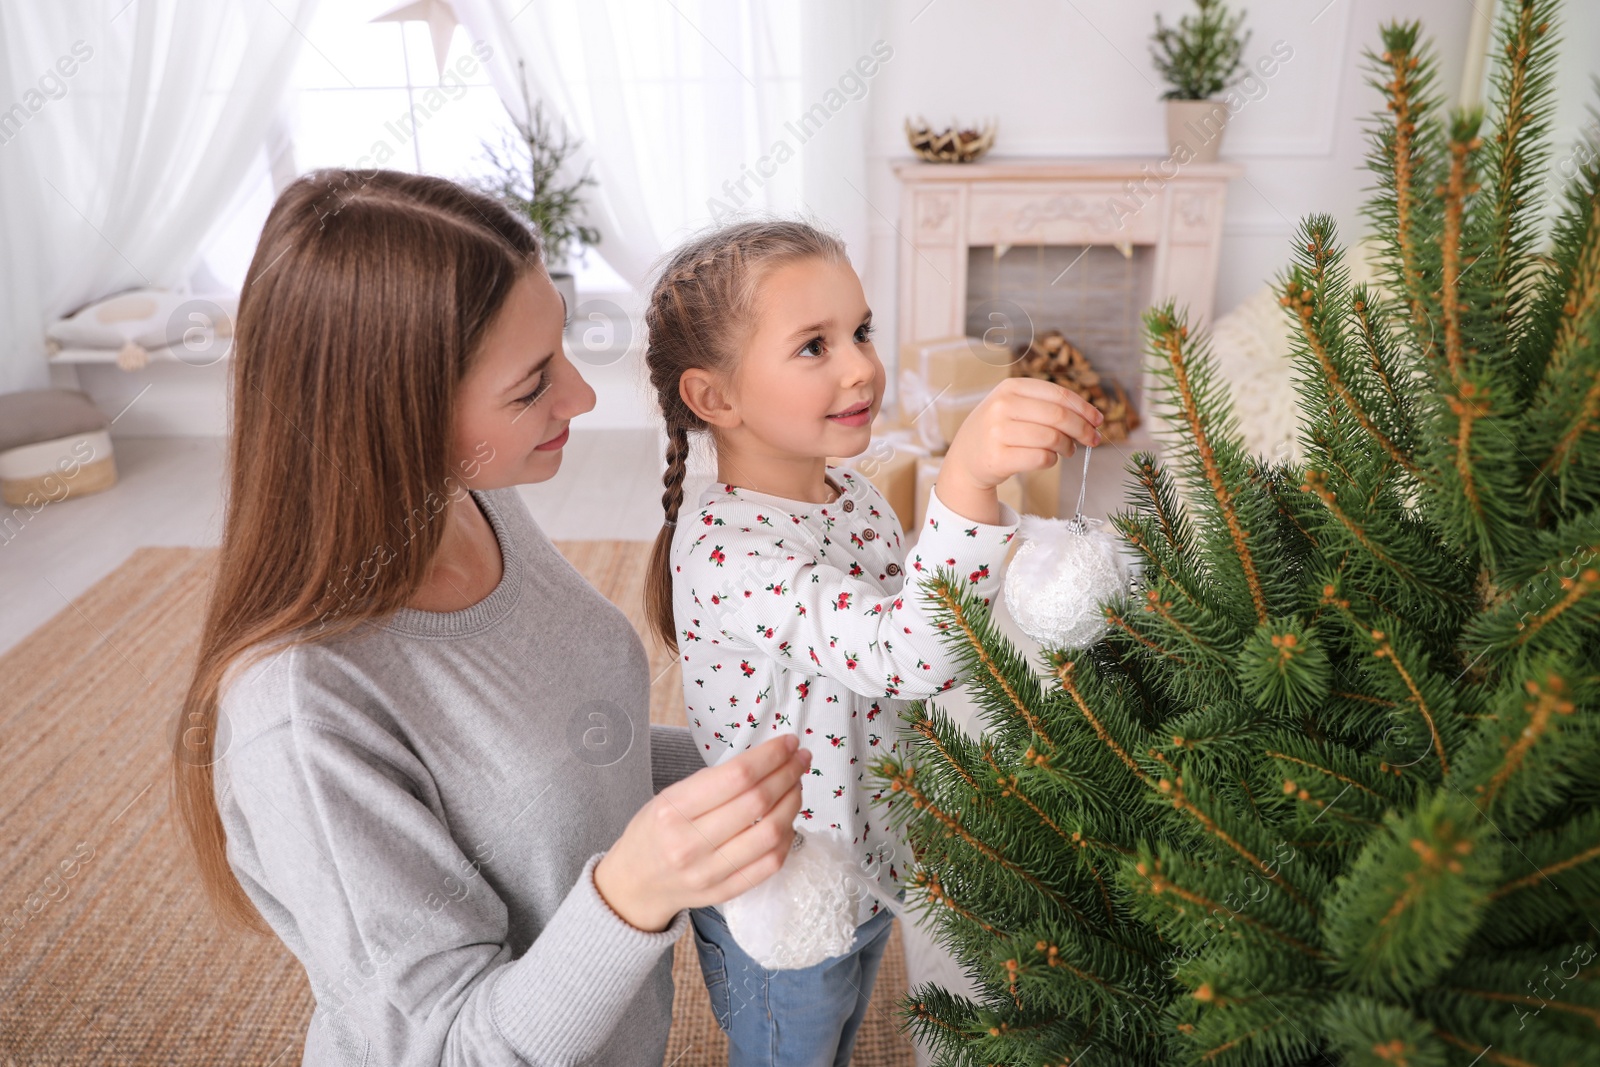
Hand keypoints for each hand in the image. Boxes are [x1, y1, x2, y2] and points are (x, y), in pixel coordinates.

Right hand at [593, 734, 810, 931]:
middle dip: (788, 774)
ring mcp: (709, 873)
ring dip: (792, 804)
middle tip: (800, 759)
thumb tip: (766, 760)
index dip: (770, 756)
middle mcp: (690, 844)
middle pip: (757, 803)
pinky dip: (787, 837)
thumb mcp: (668, 797)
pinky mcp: (726, 893)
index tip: (788, 742)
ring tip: (796, 786)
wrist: (635, 885)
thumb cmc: (654, 832)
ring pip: (771, 834)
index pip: (736, 776)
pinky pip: (770, 864)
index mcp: (673, 811)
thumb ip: (712, 783)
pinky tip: (788, 820)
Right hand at [937, 377, 1102, 523]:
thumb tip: (1093, 417)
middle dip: (1083, 429)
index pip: (1058, 394)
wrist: (965, 458)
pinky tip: (1049, 458)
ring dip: (1068, 446)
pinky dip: (1052, 460)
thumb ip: (1047, 405)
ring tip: (1068, 450)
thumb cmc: (999, 430)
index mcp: (1010, 388)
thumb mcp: (1015, 406)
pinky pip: (1041, 458)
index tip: (1098, 420)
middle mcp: (1001, 407)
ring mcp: (997, 433)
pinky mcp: (998, 458)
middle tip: (1093, 439)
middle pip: (1058, 417)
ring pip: (1052, 438)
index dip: (1084, 408)